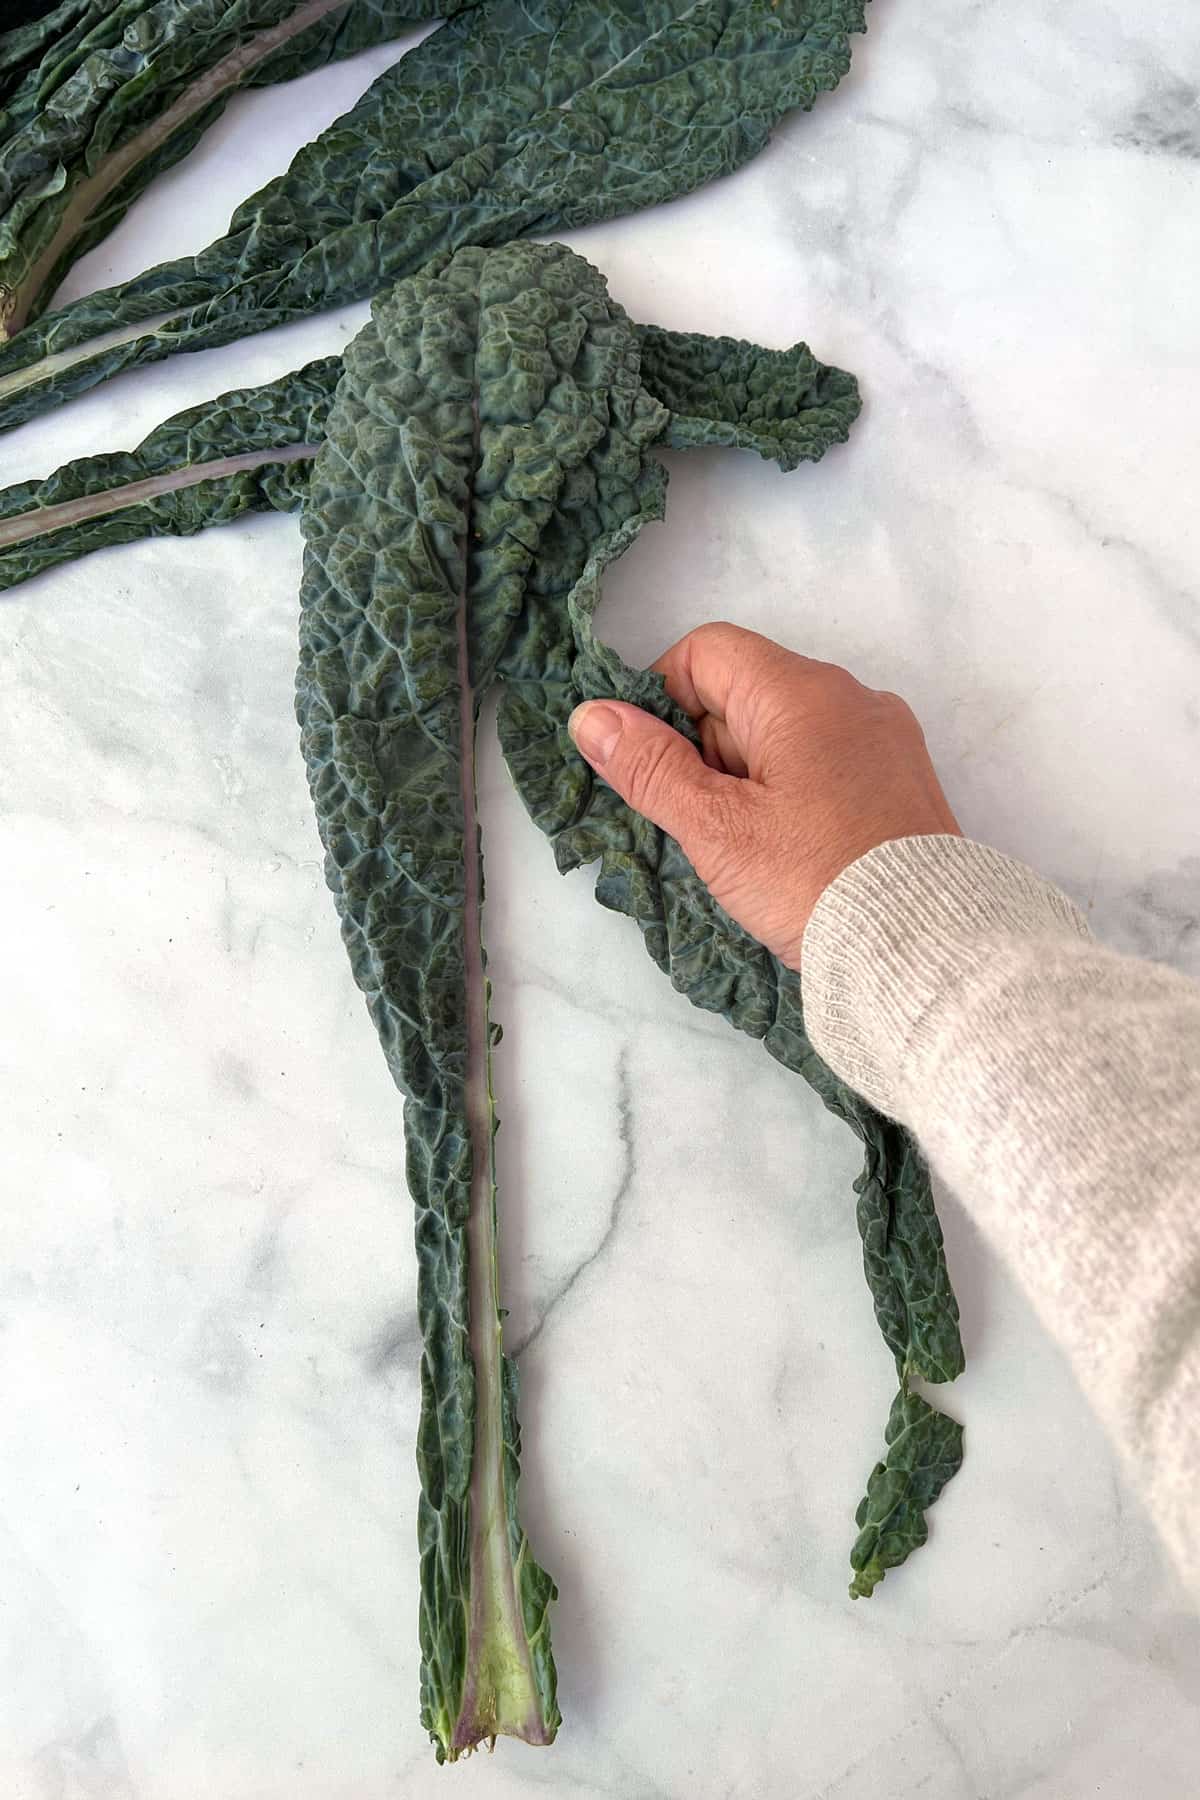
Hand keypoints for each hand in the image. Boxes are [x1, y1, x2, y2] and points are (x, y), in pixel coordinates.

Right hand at [568, 622, 959, 967]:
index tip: (648, 762)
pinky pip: (826, 762)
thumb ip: (650, 767)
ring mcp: (884, 738)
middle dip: (705, 748)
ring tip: (746, 847)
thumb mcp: (717, 828)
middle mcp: (851, 697)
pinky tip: (789, 851)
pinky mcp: (902, 780)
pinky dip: (792, 792)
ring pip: (784, 732)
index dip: (661, 696)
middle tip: (701, 821)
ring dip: (746, 777)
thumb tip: (591, 716)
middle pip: (746, 692)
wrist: (926, 949)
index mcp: (802, 691)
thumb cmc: (817, 882)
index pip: (707, 651)